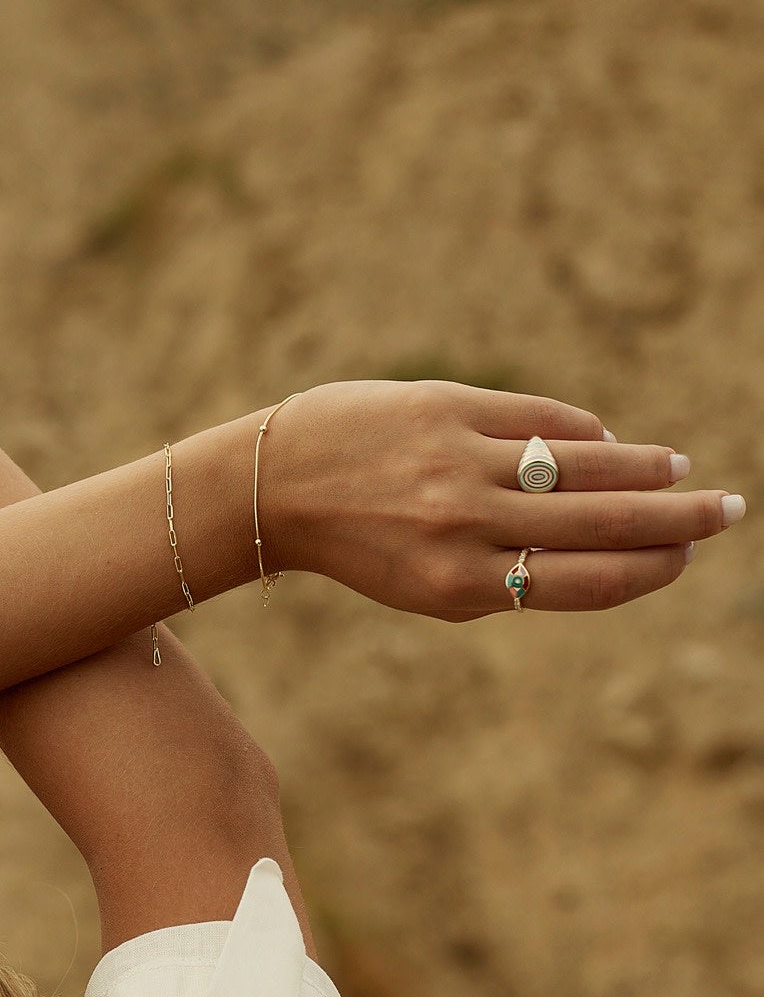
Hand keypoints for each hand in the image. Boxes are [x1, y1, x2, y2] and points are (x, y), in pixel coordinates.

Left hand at [256, 379, 741, 619]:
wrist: (278, 484)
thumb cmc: (360, 542)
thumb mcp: (425, 583)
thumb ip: (507, 571)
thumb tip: (603, 537)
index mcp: (459, 587)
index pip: (586, 582)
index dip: (648, 571)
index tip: (683, 559)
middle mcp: (464, 528)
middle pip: (602, 524)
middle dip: (677, 521)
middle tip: (726, 513)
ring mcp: (456, 466)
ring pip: (582, 466)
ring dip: (645, 471)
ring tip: (681, 474)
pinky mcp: (445, 409)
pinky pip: (538, 421)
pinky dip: (582, 434)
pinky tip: (607, 444)